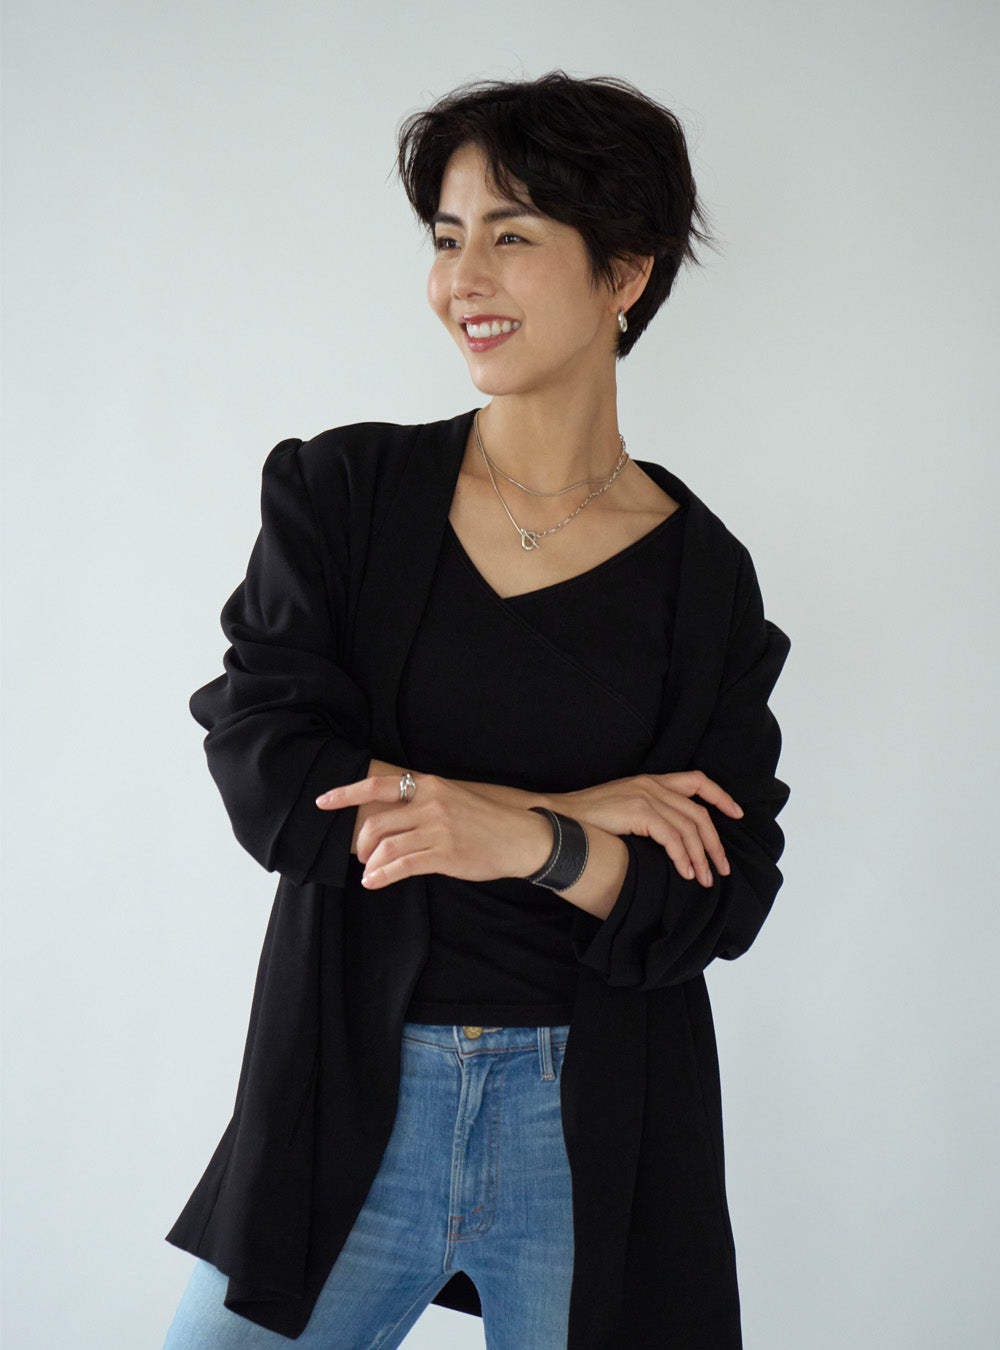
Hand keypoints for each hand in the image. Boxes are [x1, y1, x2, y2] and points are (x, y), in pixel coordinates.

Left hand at [315, 772, 551, 889]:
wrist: (521, 837)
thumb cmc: (485, 821)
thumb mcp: (452, 799)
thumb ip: (421, 804)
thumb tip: (388, 819)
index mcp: (430, 785)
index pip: (378, 785)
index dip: (346, 793)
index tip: (323, 801)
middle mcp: (431, 804)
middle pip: (377, 823)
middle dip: (360, 843)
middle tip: (361, 856)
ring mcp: (438, 830)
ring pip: (386, 846)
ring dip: (370, 863)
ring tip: (368, 873)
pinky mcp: (445, 855)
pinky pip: (403, 866)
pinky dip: (382, 875)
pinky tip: (374, 882)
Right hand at [550, 771, 742, 888]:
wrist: (557, 818)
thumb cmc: (585, 821)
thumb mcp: (622, 809)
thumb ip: (646, 816)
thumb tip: (670, 842)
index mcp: (650, 781)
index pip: (697, 781)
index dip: (721, 796)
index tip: (736, 814)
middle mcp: (651, 784)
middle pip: (699, 812)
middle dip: (714, 843)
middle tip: (721, 868)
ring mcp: (645, 796)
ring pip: (689, 827)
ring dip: (701, 857)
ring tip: (704, 879)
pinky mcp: (638, 811)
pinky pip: (672, 837)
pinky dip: (683, 857)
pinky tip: (685, 873)